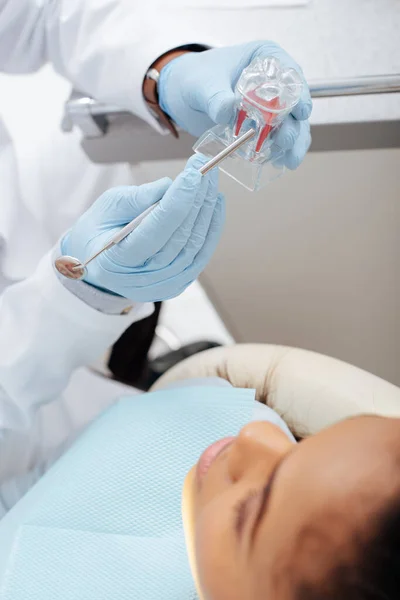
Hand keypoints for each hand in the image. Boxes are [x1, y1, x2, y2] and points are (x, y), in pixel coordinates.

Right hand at [61, 156, 224, 301]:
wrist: (98, 265)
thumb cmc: (100, 231)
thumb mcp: (108, 206)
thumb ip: (137, 198)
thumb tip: (171, 186)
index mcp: (114, 260)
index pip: (155, 230)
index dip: (178, 201)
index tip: (193, 174)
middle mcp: (139, 279)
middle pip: (179, 238)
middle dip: (197, 200)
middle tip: (207, 170)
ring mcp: (160, 287)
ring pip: (194, 247)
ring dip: (207, 212)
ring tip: (211, 184)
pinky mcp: (175, 286)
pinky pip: (200, 256)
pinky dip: (211, 229)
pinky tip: (215, 205)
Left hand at [158, 41, 311, 169]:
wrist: (182, 95)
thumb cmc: (194, 79)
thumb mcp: (202, 85)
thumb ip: (214, 97)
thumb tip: (226, 111)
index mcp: (264, 59)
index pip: (290, 74)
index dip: (300, 93)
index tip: (302, 112)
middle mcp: (274, 82)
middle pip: (295, 104)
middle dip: (294, 125)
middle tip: (284, 141)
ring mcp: (271, 106)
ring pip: (292, 124)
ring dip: (293, 143)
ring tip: (289, 161)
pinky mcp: (263, 126)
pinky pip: (278, 139)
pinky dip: (281, 152)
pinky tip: (280, 163)